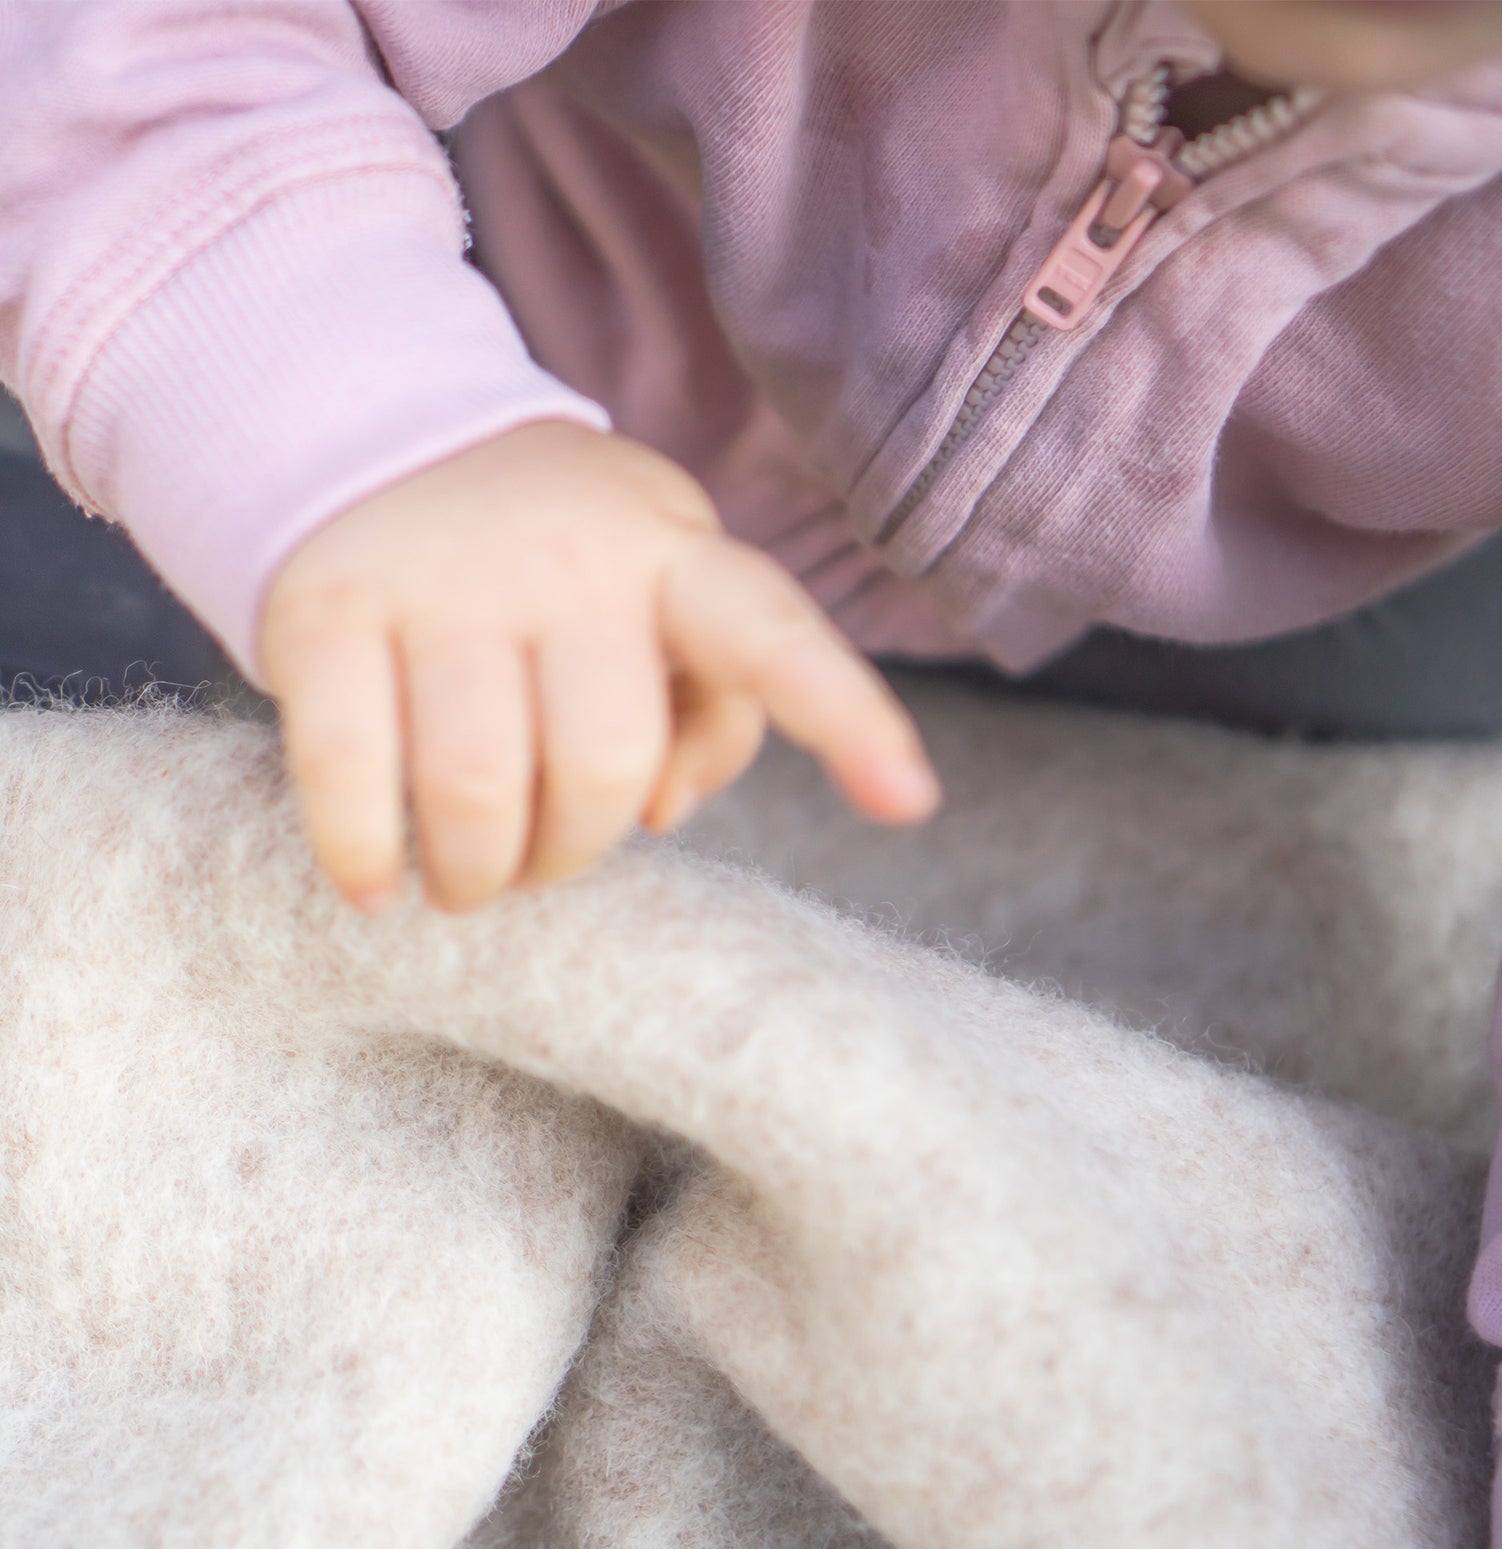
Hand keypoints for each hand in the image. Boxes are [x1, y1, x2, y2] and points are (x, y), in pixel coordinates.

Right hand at [258, 420, 939, 912]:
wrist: (375, 440)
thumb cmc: (561, 575)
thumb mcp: (662, 609)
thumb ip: (710, 708)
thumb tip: (667, 808)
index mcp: (676, 558)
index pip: (771, 637)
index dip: (846, 720)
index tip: (909, 801)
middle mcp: (566, 558)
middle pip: (605, 765)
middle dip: (575, 849)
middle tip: (544, 861)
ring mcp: (441, 579)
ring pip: (479, 787)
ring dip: (479, 872)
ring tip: (471, 877)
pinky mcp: (324, 609)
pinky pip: (347, 772)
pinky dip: (363, 855)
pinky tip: (378, 886)